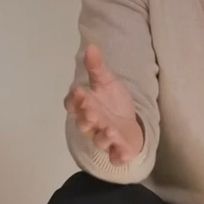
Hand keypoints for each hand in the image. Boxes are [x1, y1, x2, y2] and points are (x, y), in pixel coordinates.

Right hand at [63, 44, 144, 163]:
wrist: (130, 124)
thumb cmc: (114, 102)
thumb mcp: (106, 81)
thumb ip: (97, 67)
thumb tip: (91, 46)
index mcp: (85, 106)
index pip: (73, 104)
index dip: (74, 100)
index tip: (79, 91)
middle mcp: (92, 123)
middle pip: (84, 122)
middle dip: (87, 117)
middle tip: (92, 111)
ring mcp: (105, 138)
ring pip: (99, 139)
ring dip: (104, 136)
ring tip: (110, 129)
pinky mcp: (118, 151)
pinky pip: (115, 156)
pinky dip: (118, 155)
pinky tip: (121, 151)